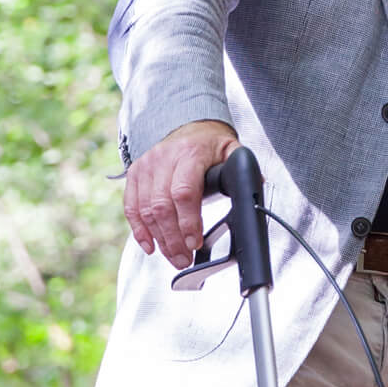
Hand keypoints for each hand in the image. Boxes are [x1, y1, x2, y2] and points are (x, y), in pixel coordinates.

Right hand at [124, 120, 239, 268]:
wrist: (188, 127)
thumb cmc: (210, 144)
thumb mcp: (231, 150)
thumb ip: (241, 169)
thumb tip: (255, 187)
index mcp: (191, 154)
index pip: (184, 192)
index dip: (188, 221)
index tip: (195, 242)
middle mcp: (164, 159)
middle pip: (162, 206)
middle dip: (173, 239)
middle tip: (185, 259)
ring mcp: (146, 166)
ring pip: (145, 210)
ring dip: (159, 239)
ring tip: (174, 257)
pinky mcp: (135, 174)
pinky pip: (131, 206)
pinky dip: (139, 230)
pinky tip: (150, 246)